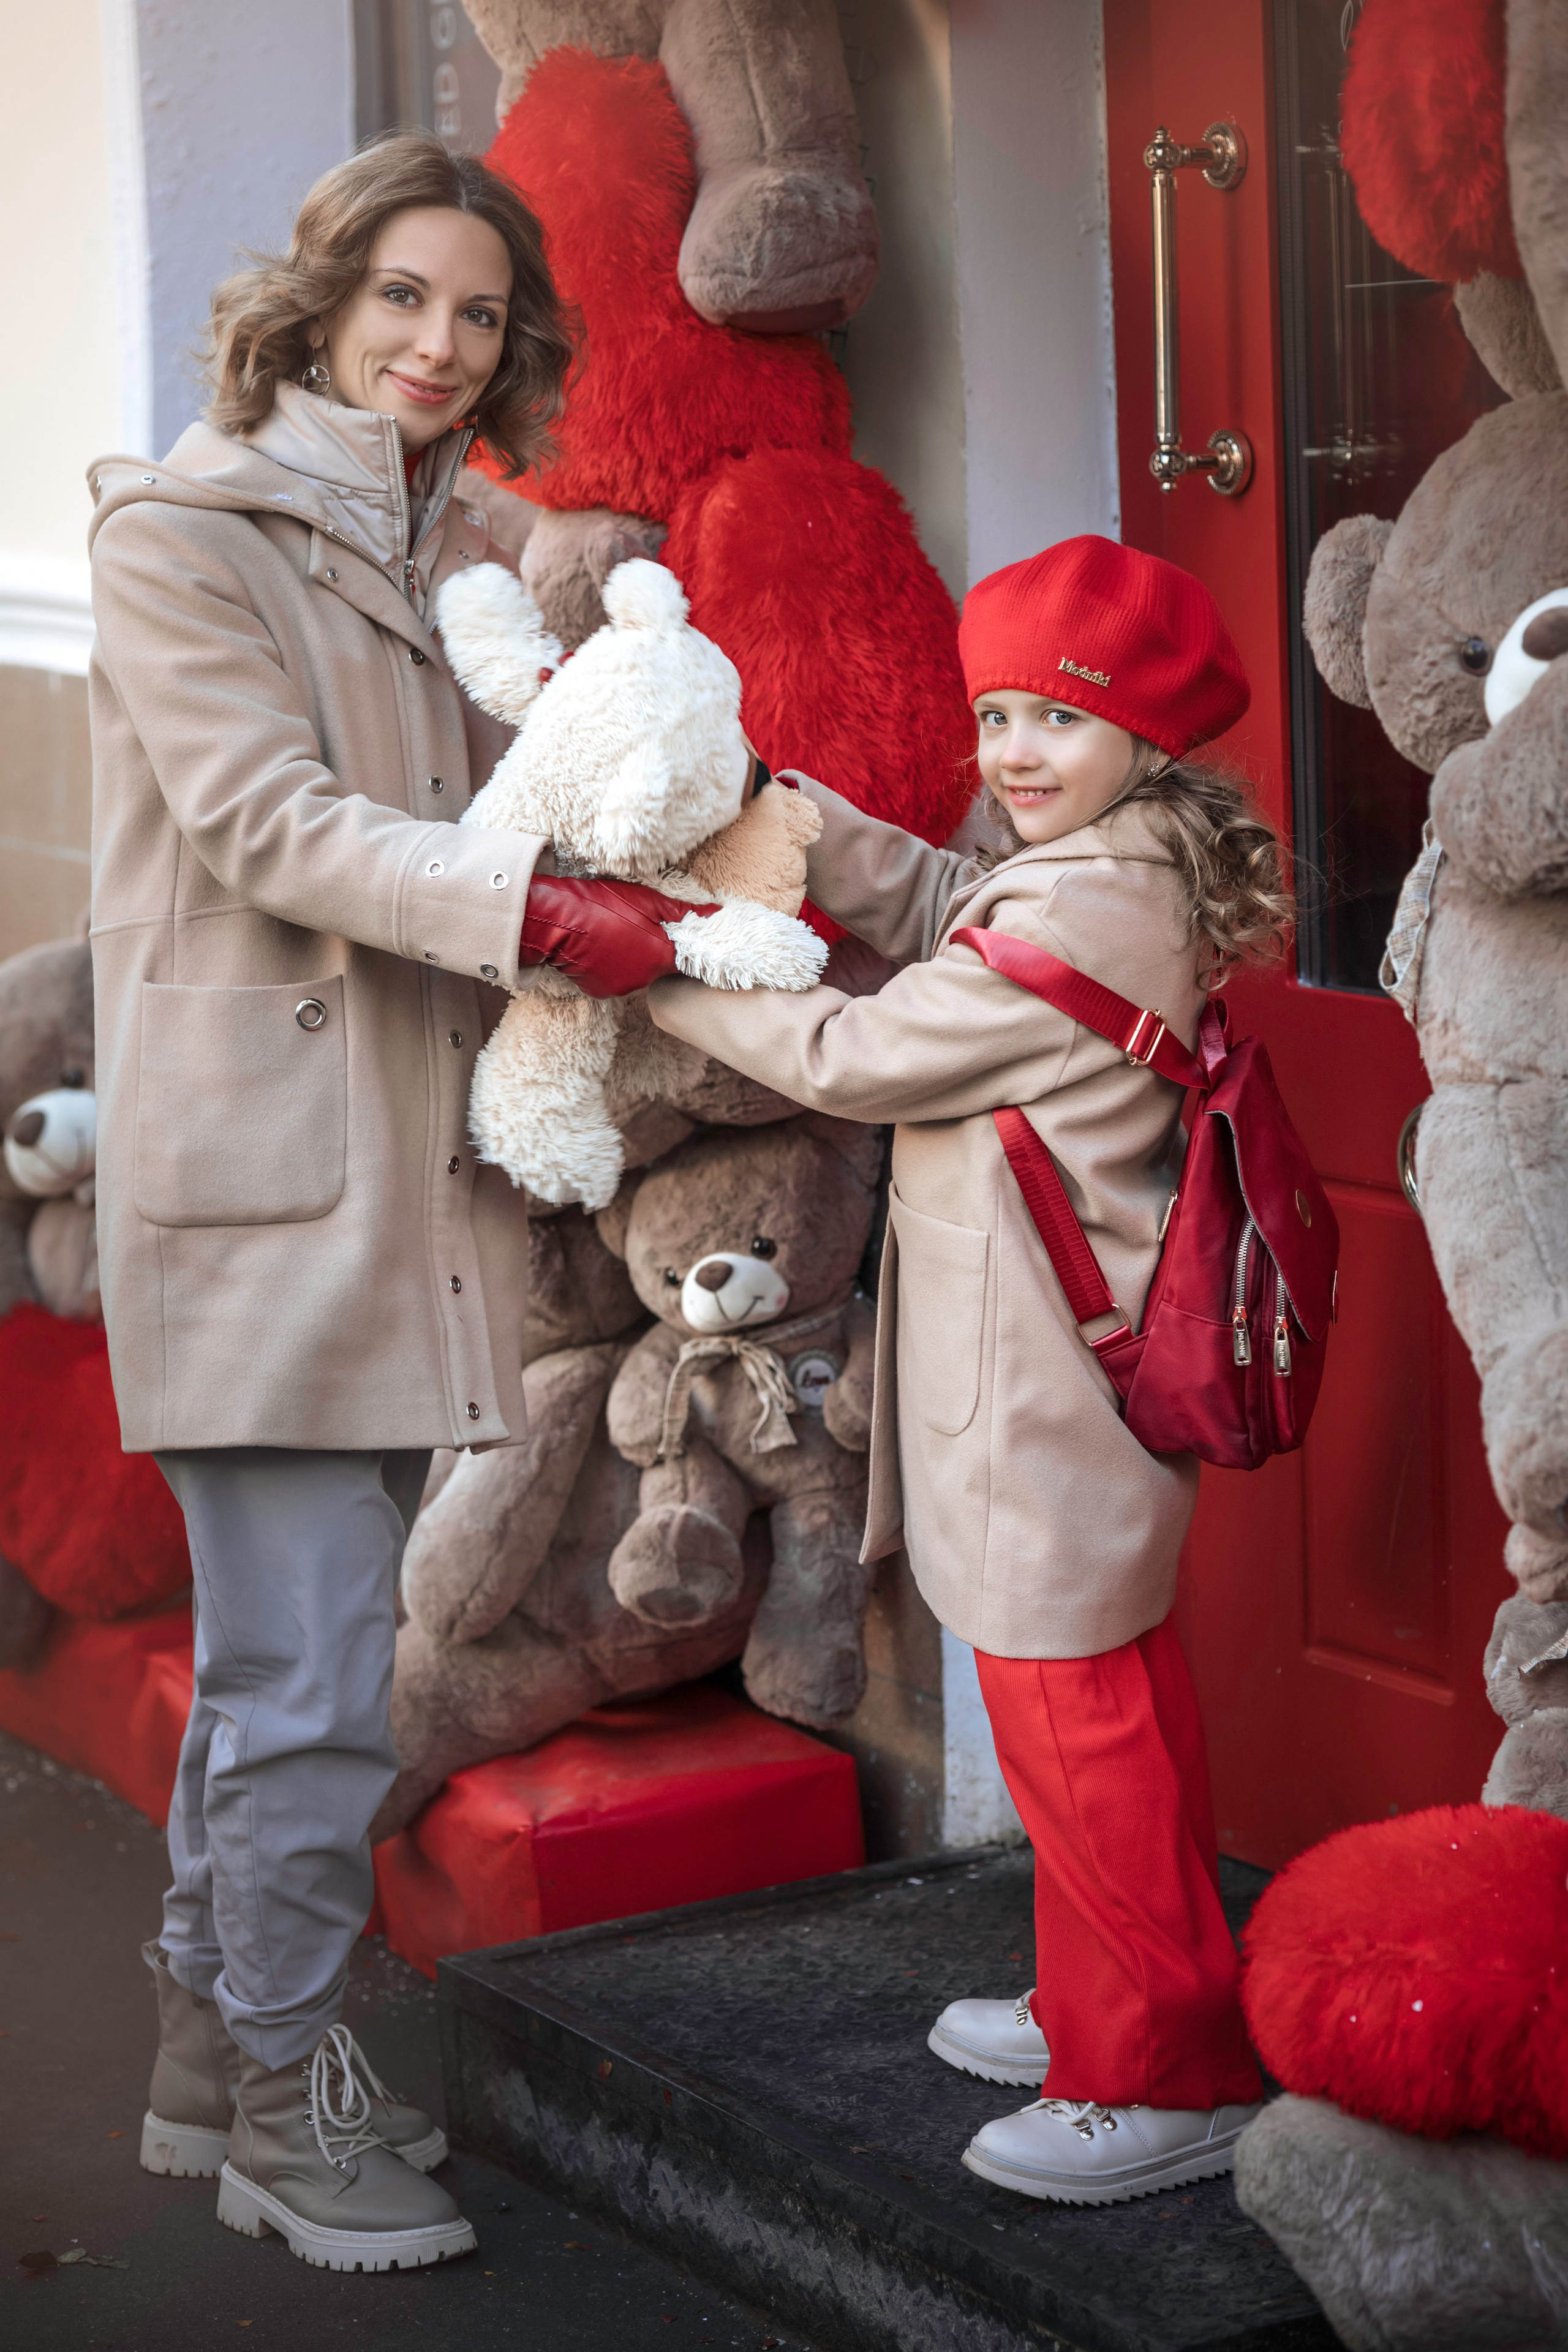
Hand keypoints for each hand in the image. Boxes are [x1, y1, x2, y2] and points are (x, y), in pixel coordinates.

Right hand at [520, 874, 718, 998]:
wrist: (555, 920)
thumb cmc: (602, 904)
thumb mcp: (647, 899)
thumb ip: (684, 911)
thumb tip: (716, 913)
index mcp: (661, 957)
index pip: (685, 959)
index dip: (681, 945)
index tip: (675, 933)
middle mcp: (644, 980)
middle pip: (659, 966)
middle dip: (653, 948)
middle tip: (639, 926)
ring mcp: (620, 988)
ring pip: (636, 972)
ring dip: (631, 957)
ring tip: (616, 934)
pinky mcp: (599, 991)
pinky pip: (614, 979)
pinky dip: (611, 966)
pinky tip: (601, 947)